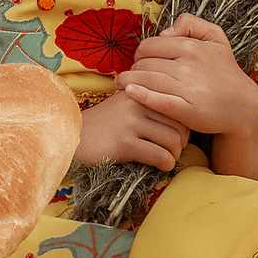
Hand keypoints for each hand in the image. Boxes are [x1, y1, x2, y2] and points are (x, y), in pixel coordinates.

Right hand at [75, 87, 189, 171]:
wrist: (73, 139)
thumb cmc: (104, 126)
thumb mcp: (125, 106)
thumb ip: (148, 104)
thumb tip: (183, 117)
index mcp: (139, 90)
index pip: (176, 105)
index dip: (184, 123)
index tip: (179, 135)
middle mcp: (136, 102)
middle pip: (178, 123)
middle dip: (182, 141)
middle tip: (176, 150)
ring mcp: (130, 122)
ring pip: (172, 140)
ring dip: (175, 154)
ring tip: (169, 159)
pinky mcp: (125, 143)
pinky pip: (159, 155)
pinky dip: (167, 164)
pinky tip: (162, 167)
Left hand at [114, 15, 257, 137]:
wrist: (242, 106)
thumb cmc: (225, 71)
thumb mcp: (216, 37)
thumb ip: (191, 23)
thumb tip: (165, 32)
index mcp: (191, 47)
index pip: (149, 46)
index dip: (140, 53)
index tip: (139, 62)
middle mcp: (189, 65)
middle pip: (145, 63)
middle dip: (134, 68)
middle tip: (130, 75)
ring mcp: (188, 89)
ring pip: (147, 80)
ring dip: (128, 81)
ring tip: (121, 85)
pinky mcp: (188, 111)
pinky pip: (158, 100)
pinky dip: (141, 95)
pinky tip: (130, 92)